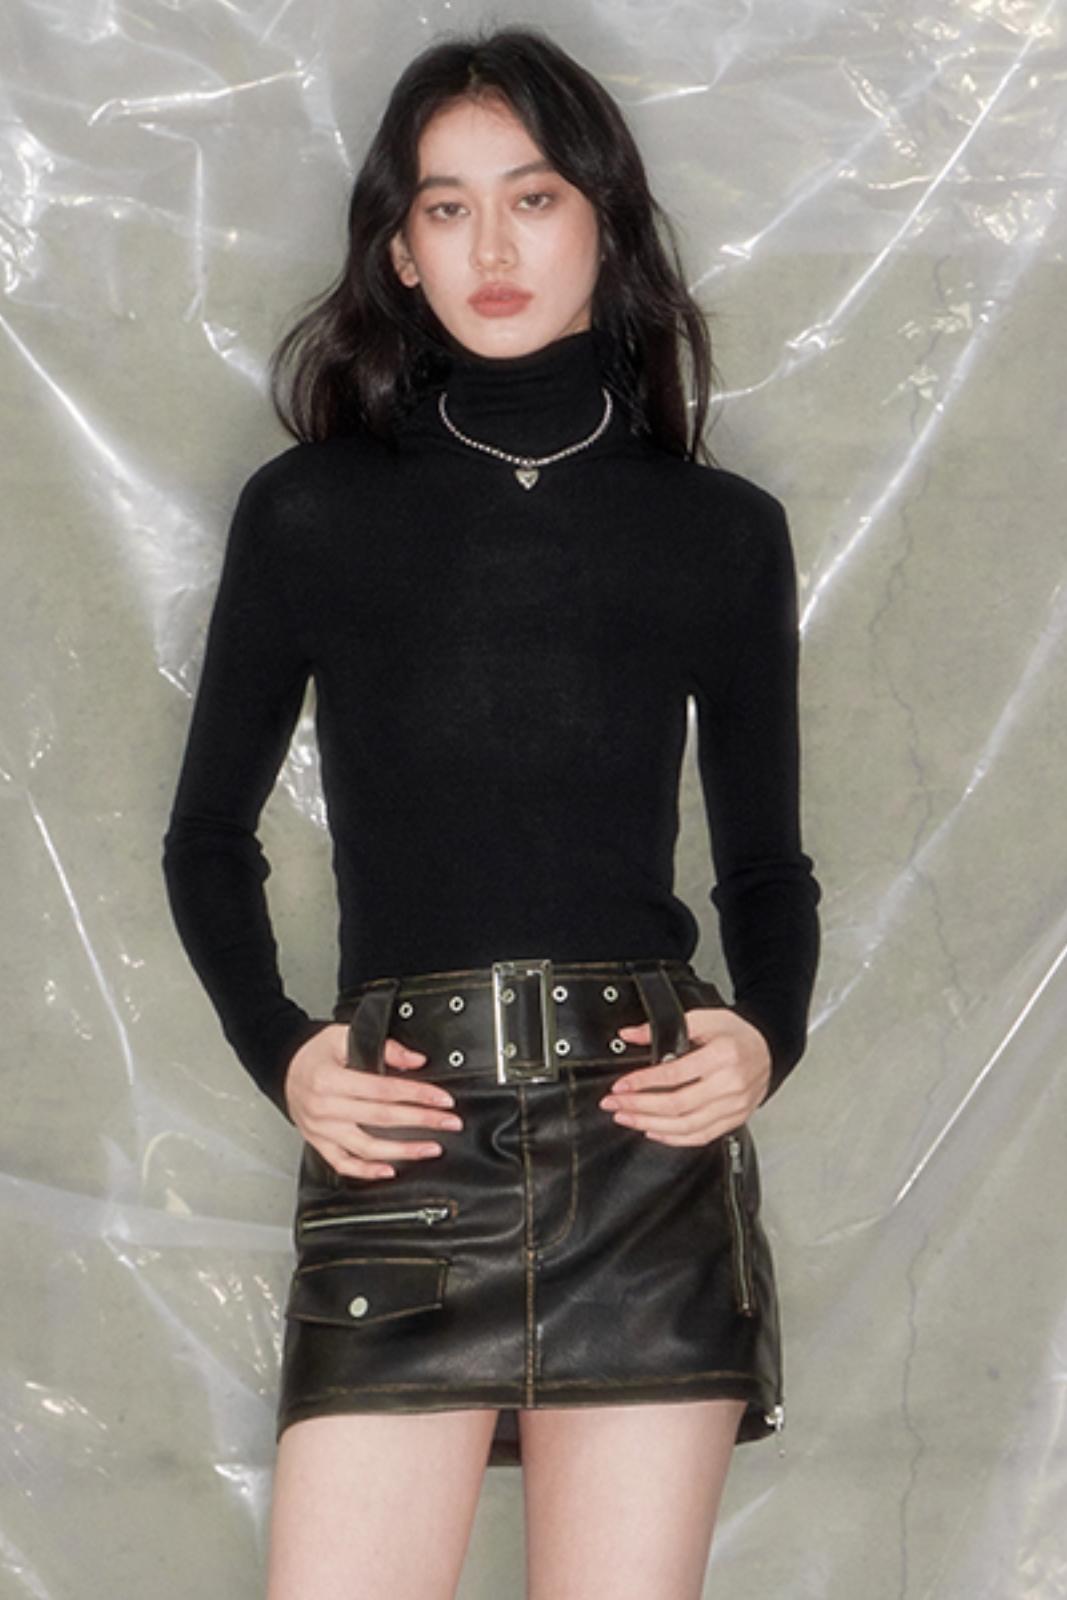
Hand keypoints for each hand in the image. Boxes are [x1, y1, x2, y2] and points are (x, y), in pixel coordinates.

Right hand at [283, 1025, 463, 1180]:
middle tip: (449, 1123)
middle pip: (382, 1118)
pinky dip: (367, 1171)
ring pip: (367, 1147)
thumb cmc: (314, 1053)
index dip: (417, 1095)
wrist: (283, 1067)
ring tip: (430, 1148)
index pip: (384, 1090)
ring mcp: (321, 1129)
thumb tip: (415, 1061)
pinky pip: (344, 1163)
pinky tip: (389, 1170)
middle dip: (421, 1121)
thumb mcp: (343, 1036)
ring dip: (403, 1150)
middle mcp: (325, 1108)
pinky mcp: (318, 1143)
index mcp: (331, 1080)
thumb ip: (383, 1048)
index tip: (442, 1100)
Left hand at [597, 1007, 771, 1144]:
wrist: (769, 1048)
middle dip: (639, 1107)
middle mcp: (730, 1085)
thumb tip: (630, 1035)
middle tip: (614, 1104)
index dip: (643, 1082)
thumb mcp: (703, 1019)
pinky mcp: (735, 1120)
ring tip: (626, 1118)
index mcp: (723, 1056)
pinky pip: (701, 1136)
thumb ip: (665, 1028)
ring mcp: (734, 1106)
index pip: (675, 1075)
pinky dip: (673, 1138)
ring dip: (650, 1125)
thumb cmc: (736, 1033)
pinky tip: (653, 1131)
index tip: (620, 1086)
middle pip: (677, 1105)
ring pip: (687, 1126)